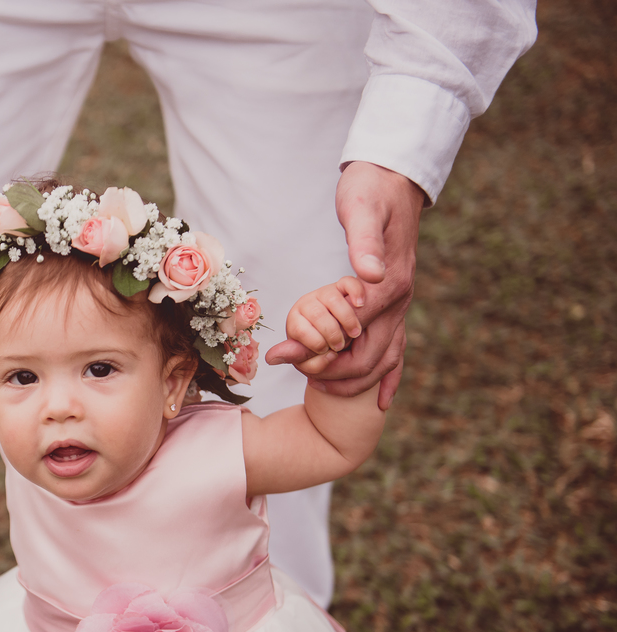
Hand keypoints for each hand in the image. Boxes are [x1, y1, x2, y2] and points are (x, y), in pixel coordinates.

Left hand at [265, 161, 424, 409]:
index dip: (318, 350)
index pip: (352, 332)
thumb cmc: (370, 191)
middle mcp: (398, 301)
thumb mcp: (361, 209)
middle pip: (368, 358)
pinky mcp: (393, 304)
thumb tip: (367, 275)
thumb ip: (364, 241)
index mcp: (388, 284)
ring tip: (318, 389)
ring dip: (354, 381)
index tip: (283, 358)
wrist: (393, 178)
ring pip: (384, 361)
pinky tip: (380, 402)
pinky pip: (397, 350)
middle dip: (333, 374)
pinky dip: (388, 378)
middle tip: (297, 378)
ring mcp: (399, 306)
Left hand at [286, 276, 365, 374]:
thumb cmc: (338, 350)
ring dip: (347, 320)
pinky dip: (356, 293)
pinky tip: (359, 305)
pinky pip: (348, 282)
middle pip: (316, 315)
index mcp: (296, 324)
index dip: (316, 344)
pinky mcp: (342, 286)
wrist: (362, 335)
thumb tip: (270, 359)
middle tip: (341, 345)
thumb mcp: (321, 362)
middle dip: (333, 334)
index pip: (298, 331)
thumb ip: (304, 363)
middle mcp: (306, 306)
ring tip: (354, 333)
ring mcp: (324, 294)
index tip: (329, 352)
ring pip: (332, 299)